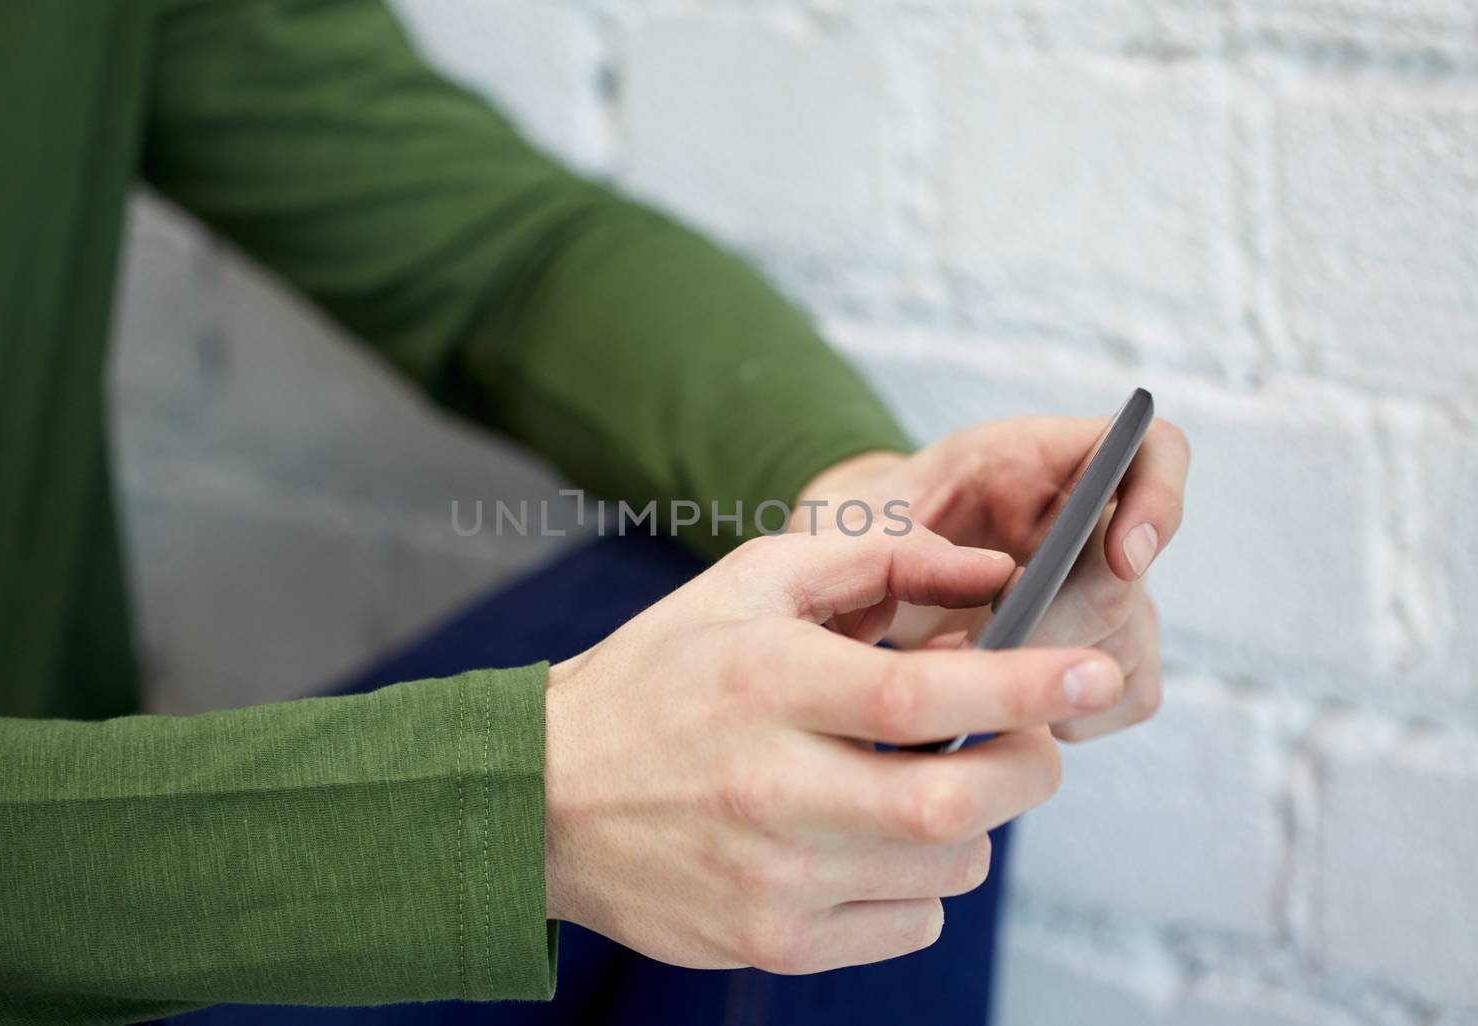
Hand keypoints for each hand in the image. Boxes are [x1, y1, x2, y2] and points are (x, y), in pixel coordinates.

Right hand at [543, 529, 1124, 973]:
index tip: (1095, 674)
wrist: (543, 798)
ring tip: (914, 785)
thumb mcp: (749, 586)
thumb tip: (990, 573)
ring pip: (949, 868)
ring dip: (968, 823)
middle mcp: (770, 787)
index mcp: (766, 684)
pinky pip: (910, 924)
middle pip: (957, 802)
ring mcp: (772, 877)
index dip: (1026, 686)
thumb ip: (876, 560)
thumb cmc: (659, 679)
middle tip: (1025, 740)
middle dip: (1028, 768)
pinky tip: (867, 843)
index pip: (922, 694)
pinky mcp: (772, 942)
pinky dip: (921, 883)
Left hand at [794, 415, 1188, 740]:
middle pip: (1130, 580)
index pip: (1152, 451)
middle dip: (1059, 627)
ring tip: (969, 674)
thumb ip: (915, 535)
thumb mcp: (867, 515)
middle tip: (988, 646)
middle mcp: (1090, 523)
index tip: (1122, 559)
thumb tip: (999, 585)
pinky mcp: (1102, 652)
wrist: (854, 576)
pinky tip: (1008, 710)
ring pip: (1131, 645)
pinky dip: (1073, 714)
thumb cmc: (866, 532)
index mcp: (1040, 459)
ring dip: (1055, 677)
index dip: (1158, 500)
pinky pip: (1129, 695)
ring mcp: (1104, 590)